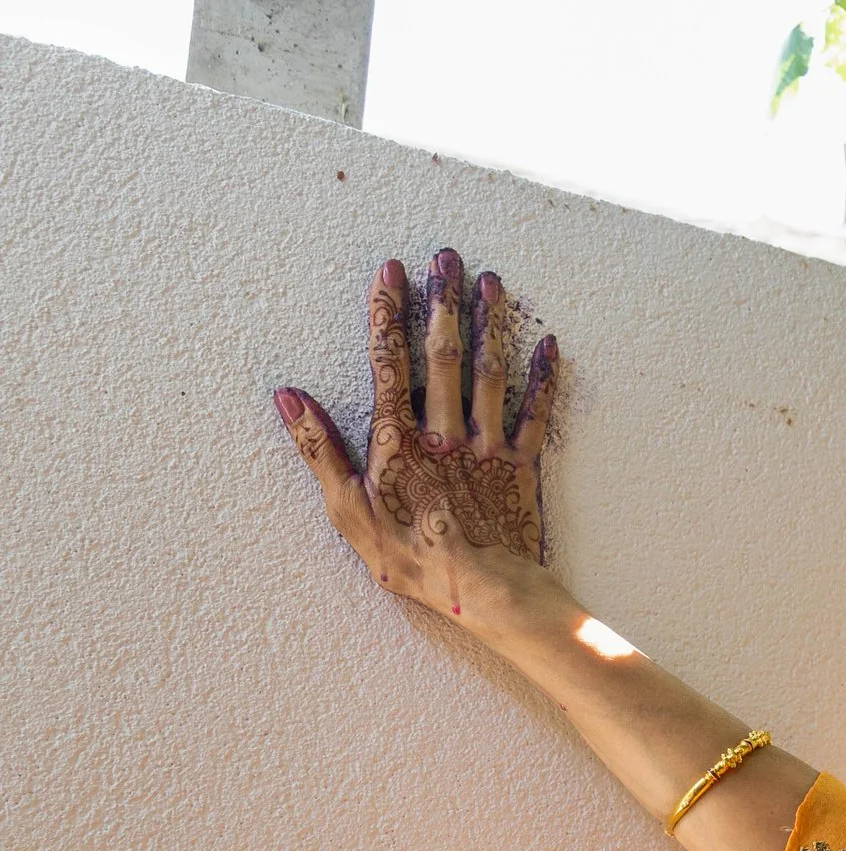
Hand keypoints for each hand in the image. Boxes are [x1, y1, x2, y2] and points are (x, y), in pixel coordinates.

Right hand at [276, 249, 557, 627]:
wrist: (487, 594)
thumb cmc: (412, 560)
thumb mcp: (348, 513)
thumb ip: (319, 451)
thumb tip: (288, 396)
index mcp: (398, 441)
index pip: (388, 362)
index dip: (387, 314)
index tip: (390, 271)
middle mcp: (444, 432)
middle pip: (442, 355)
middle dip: (442, 302)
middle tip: (446, 256)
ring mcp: (487, 446)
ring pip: (489, 373)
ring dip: (490, 324)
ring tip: (491, 281)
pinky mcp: (523, 466)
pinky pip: (537, 414)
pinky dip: (544, 378)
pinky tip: (550, 344)